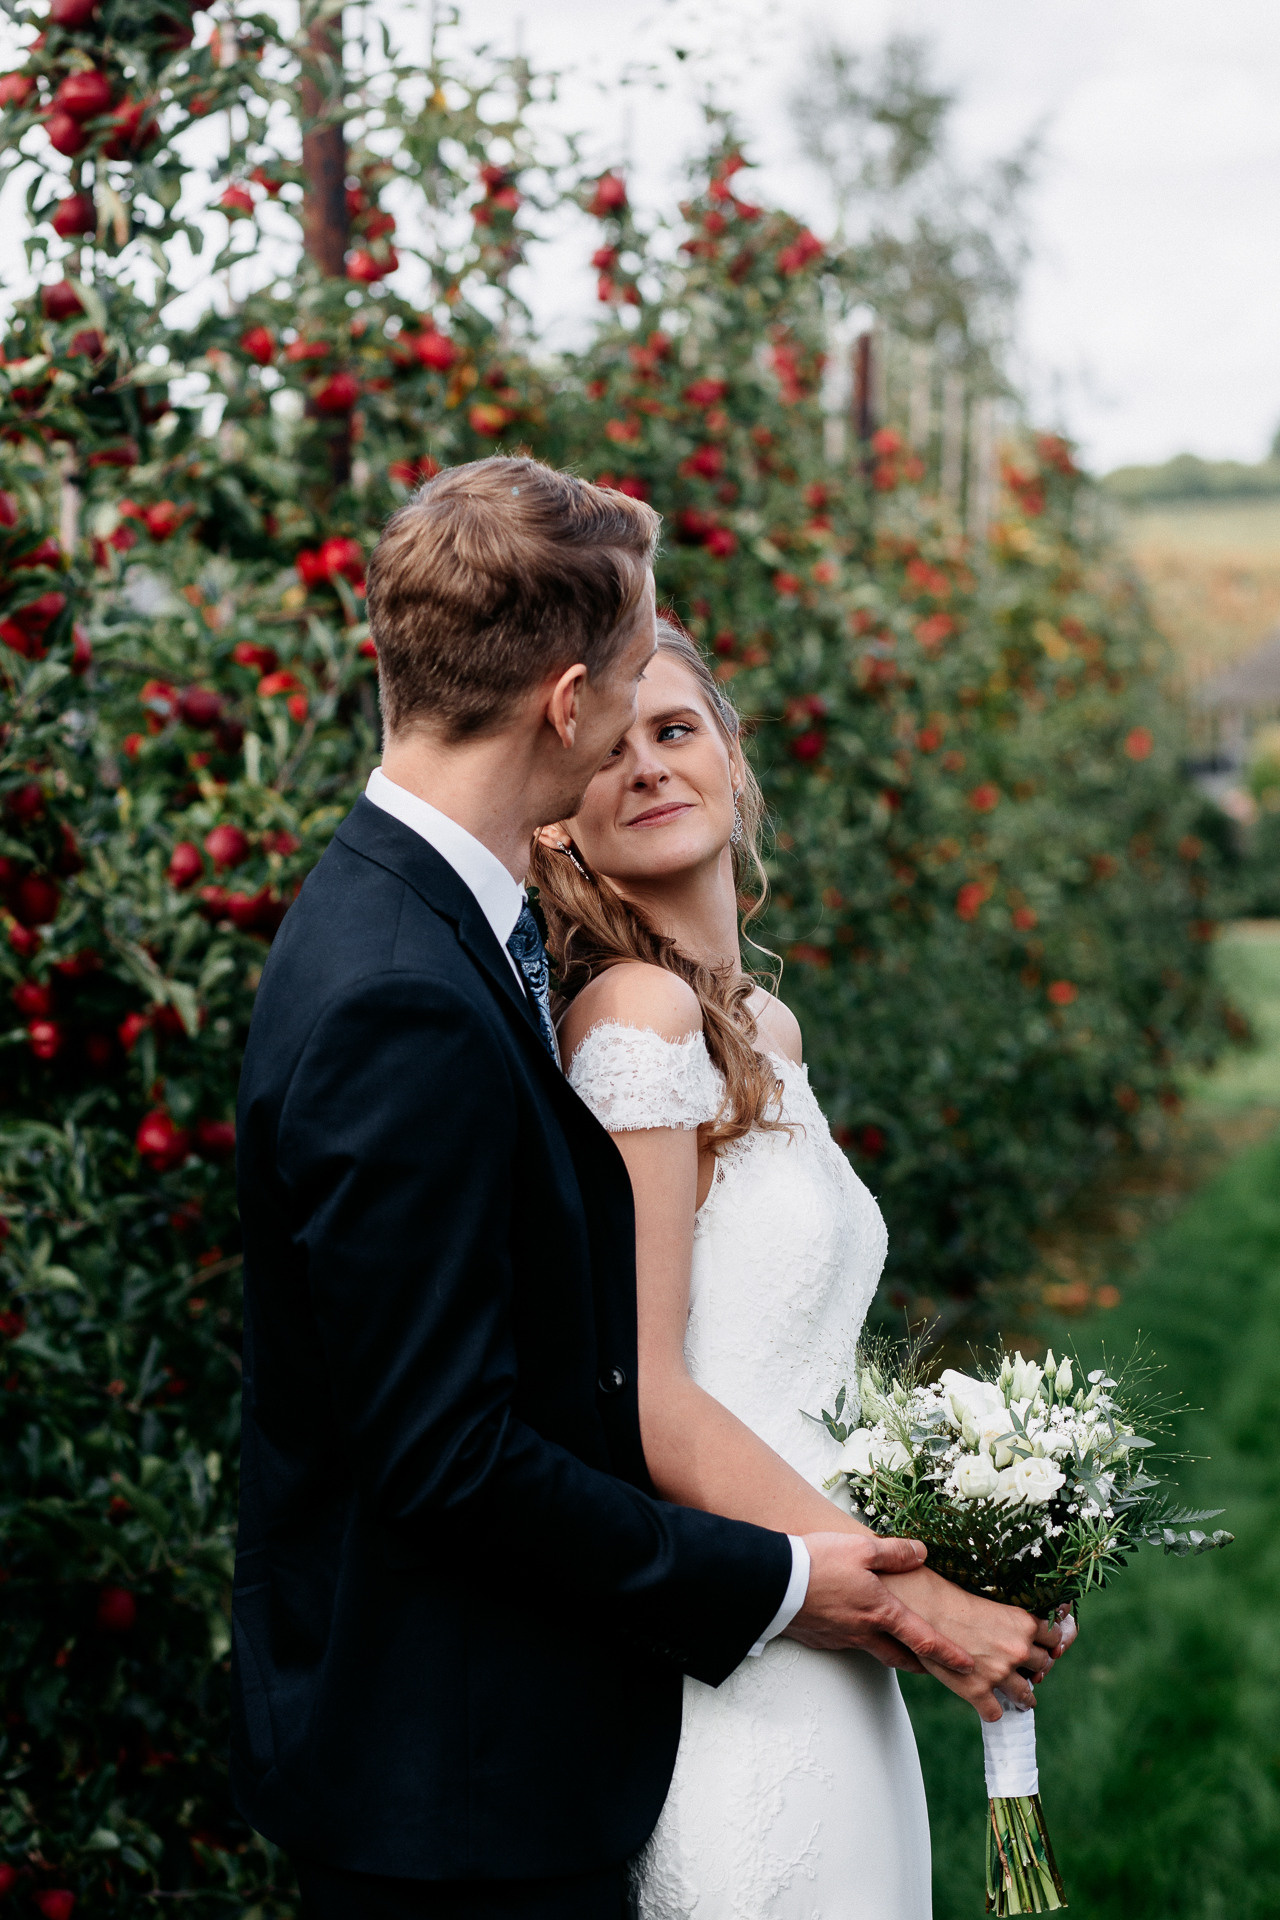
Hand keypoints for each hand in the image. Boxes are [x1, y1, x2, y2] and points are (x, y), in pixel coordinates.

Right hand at [785, 1532, 974, 1675]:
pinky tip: (851, 1625)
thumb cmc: (818, 1563)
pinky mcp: (821, 1639)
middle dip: (921, 1664)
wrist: (775, 1584)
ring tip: (896, 1645)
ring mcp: (841, 1639)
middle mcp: (864, 1632)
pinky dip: (857, 1639)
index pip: (924, 1640)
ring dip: (889, 1651)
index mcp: (881, 1611)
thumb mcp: (861, 1547)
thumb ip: (894, 1552)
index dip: (949, 1654)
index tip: (968, 1666)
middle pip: (901, 1657)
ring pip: (873, 1651)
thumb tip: (922, 1553)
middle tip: (935, 1666)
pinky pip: (846, 1643)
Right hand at [885, 1567, 1066, 1720]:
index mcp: (1023, 1623)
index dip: (1048, 1644)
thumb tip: (1025, 1632)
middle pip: (1043, 1666)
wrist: (922, 1607)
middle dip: (1035, 1669)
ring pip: (1025, 1695)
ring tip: (1020, 1699)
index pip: (1055, 1638)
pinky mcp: (977, 1691)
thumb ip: (1012, 1620)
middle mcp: (1017, 1650)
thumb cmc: (952, 1598)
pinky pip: (995, 1713)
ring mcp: (998, 1673)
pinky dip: (991, 1710)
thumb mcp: (993, 1600)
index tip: (1042, 1648)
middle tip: (1027, 1671)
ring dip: (1023, 1697)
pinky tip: (986, 1705)